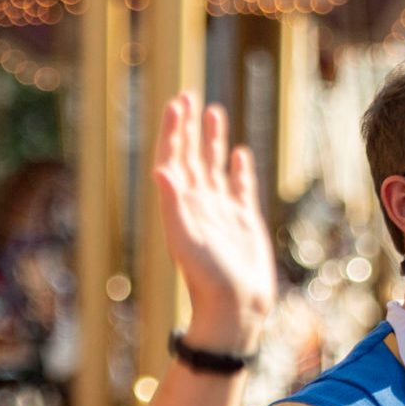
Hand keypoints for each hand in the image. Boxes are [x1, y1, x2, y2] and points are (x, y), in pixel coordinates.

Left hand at [153, 95, 277, 353]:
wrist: (236, 310)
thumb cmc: (208, 280)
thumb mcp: (187, 241)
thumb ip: (173, 205)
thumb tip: (160, 169)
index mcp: (182, 205)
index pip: (175, 159)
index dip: (174, 131)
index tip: (178, 102)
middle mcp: (199, 204)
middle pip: (191, 157)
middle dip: (189, 127)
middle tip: (188, 95)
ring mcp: (222, 213)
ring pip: (215, 167)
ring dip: (212, 140)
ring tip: (214, 112)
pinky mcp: (243, 223)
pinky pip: (239, 188)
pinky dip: (237, 169)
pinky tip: (238, 154)